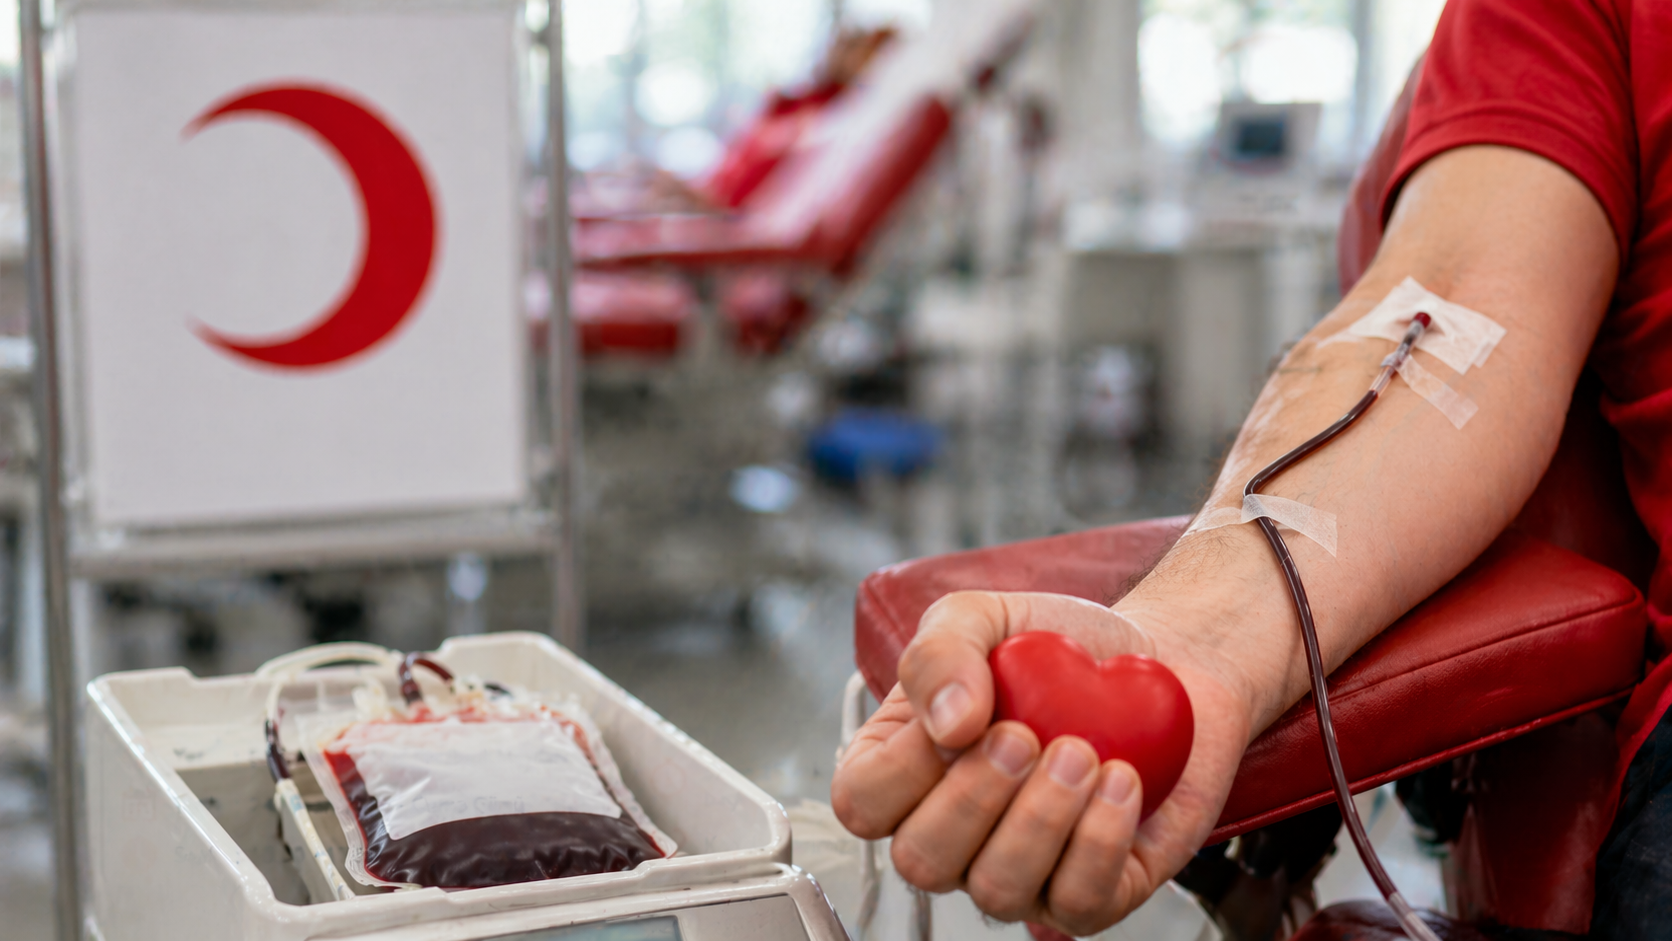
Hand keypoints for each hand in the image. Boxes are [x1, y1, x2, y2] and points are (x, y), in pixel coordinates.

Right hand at [830, 591, 1254, 935]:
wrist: (1152, 662)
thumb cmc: (1054, 649)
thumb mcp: (982, 618)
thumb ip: (940, 652)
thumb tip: (948, 723)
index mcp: (904, 770)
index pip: (862, 803)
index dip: (905, 766)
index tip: (966, 713)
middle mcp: (950, 835)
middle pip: (921, 861)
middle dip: (975, 796)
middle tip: (1026, 733)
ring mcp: (1016, 874)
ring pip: (996, 890)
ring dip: (1042, 818)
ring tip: (1080, 750)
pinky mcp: (1088, 896)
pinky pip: (1077, 901)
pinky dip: (1100, 839)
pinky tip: (1120, 780)